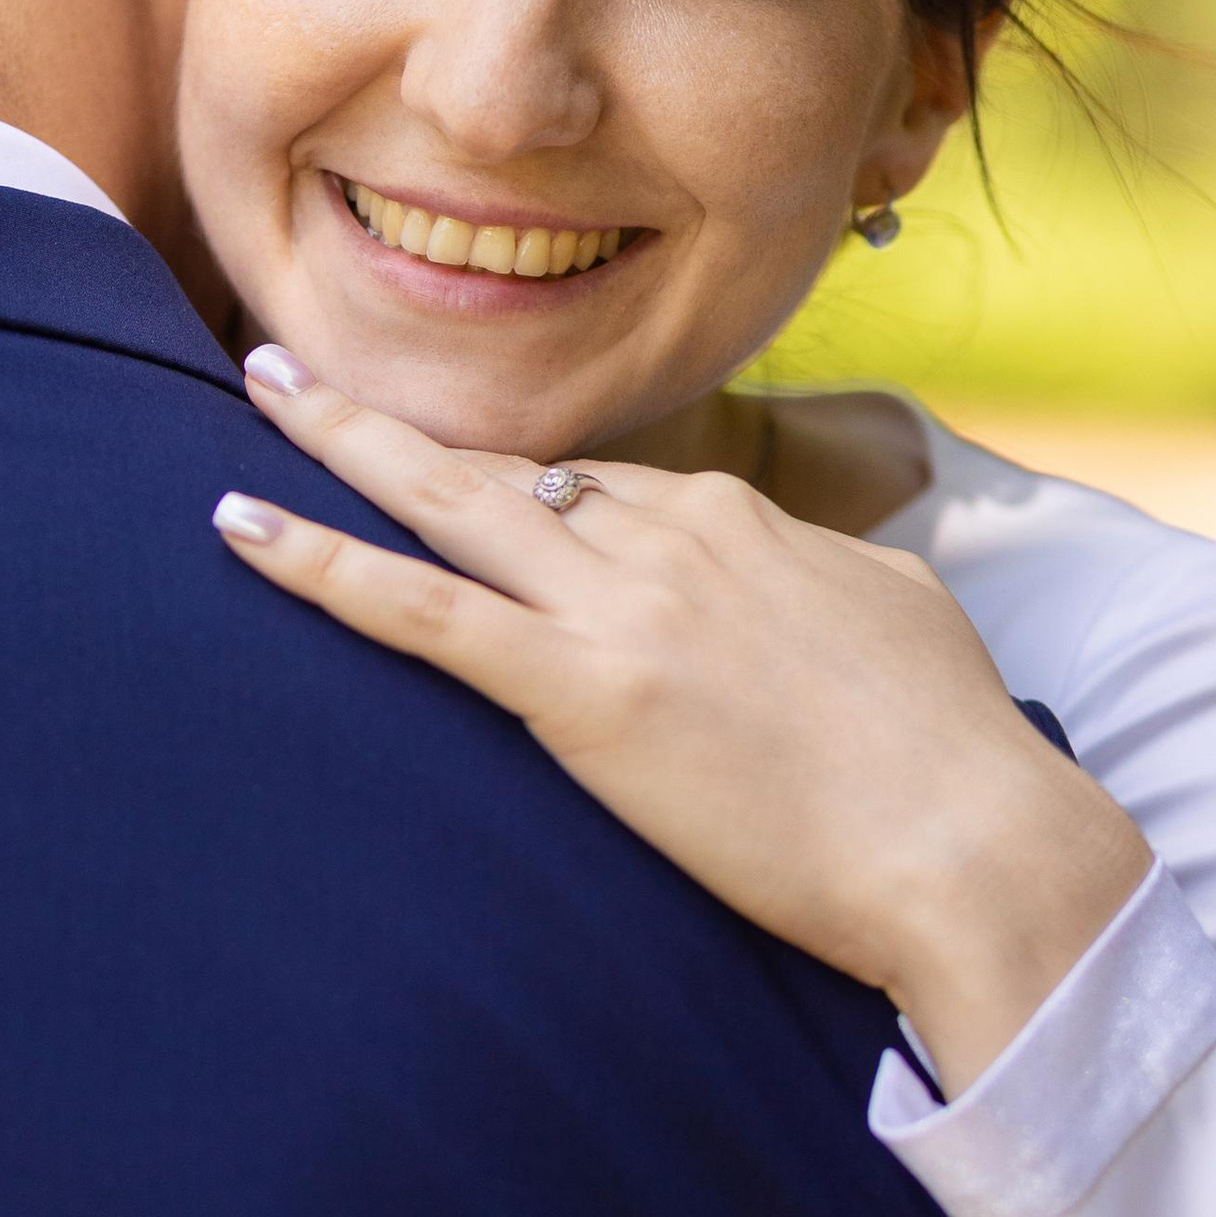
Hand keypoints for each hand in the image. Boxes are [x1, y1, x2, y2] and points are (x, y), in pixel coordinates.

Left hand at [216, 355, 1150, 1097]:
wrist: (975, 847)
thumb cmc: (953, 753)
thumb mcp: (892, 612)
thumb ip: (816, 576)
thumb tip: (793, 570)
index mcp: (741, 518)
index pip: (602, 492)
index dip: (525, 508)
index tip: (470, 514)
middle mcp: (671, 535)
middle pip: (503, 464)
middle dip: (388, 414)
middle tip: (286, 369)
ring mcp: (621, 607)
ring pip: (448, 505)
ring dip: (338, 445)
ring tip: (254, 391)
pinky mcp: (582, 689)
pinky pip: (422, 610)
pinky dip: (321, 563)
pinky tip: (240, 528)